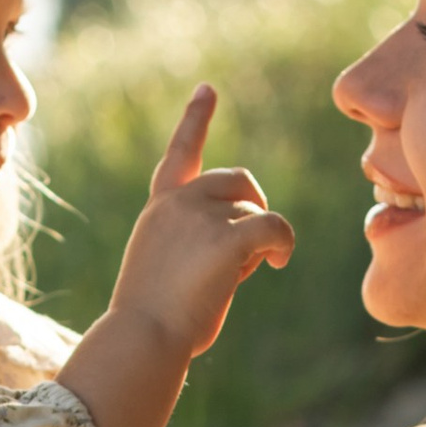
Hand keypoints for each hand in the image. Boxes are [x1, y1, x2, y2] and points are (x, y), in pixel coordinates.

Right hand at [107, 86, 293, 363]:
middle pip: (238, 181)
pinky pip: (274, 227)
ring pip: (256, 211)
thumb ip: (193, 242)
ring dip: (258, 243)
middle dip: (254, 207)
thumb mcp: (164, 267)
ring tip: (235, 277)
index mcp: (160, 208)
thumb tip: (243, 246)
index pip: (181, 154)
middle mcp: (179, 202)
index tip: (207, 89)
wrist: (143, 337)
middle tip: (256, 248)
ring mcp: (201, 216)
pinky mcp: (226, 238)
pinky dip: (282, 245)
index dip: (195, 120)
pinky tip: (278, 264)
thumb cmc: (153, 318)